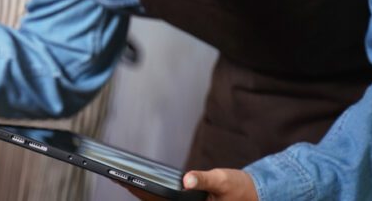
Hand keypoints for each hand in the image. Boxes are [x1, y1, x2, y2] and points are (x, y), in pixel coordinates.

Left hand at [123, 168, 257, 200]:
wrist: (255, 196)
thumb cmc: (239, 189)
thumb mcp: (223, 180)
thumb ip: (204, 179)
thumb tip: (186, 179)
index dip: (142, 192)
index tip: (126, 181)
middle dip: (137, 191)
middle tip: (116, 176)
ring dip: (143, 193)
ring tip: (123, 178)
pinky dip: (153, 194)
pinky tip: (143, 185)